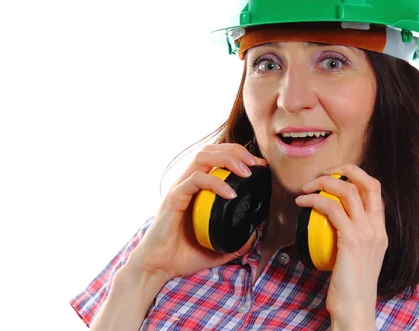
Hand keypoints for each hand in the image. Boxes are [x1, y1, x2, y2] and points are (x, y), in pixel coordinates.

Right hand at [129, 143, 267, 281]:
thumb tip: (255, 235)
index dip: (239, 155)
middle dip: (236, 151)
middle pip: (211, 150)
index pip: (216, 157)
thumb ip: (236, 241)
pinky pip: (195, 181)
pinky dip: (215, 183)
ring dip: (228, 159)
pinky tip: (230, 194)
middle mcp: (188, 183)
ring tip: (246, 173)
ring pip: (202, 157)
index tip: (260, 165)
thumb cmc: (182, 254)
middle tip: (256, 163)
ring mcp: (180, 188)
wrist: (158, 268)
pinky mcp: (174, 198)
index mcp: (198, 188)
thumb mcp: (217, 248)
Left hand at [296, 164, 386, 327]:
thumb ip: (352, 238)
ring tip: (307, 187)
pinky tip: (302, 203)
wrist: (356, 309)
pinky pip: (331, 208)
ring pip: (348, 191)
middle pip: (368, 183)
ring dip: (323, 182)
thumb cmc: (351, 287)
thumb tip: (333, 224)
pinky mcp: (352, 240)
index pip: (375, 192)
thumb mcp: (358, 258)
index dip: (356, 176)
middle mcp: (378, 229)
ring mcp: (367, 233)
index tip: (335, 177)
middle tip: (323, 173)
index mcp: (381, 231)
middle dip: (345, 170)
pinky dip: (314, 200)